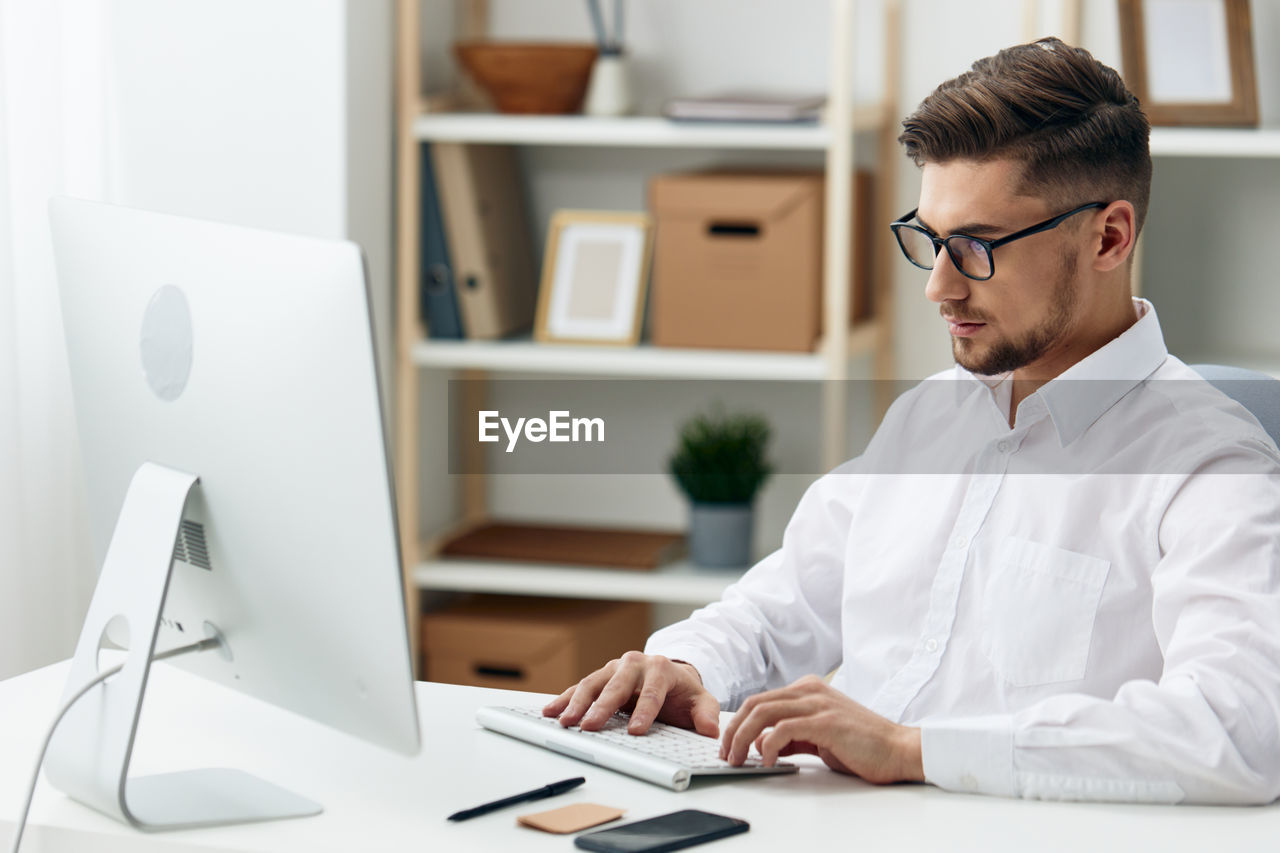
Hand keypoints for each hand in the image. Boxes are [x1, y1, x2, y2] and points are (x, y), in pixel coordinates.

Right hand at [542, 651, 720, 736]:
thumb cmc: (682, 691)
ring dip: (578, 703)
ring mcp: (614, 669)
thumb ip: (707, 714)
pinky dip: (565, 698)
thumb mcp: (701, 700)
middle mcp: (634, 664)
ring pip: (593, 683)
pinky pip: (580, 687)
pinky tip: (551, 711)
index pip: (652, 692)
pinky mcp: (601, 677)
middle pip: (616, 685)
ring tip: (565, 721)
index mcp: (660, 668)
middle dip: (602, 706)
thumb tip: (711, 730)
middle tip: (590, 726)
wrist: (670, 674)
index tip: (637, 731)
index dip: (645, 712)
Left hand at [719, 675, 923, 784]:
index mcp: (807, 689)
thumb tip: (762, 743)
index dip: (737, 723)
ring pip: (763, 713)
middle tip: (726, 753)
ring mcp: (818, 703)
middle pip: (755, 703)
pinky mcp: (826, 722)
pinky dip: (768, 745)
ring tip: (738, 759)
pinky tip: (768, 760)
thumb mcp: (818, 737)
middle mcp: (810, 690)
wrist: (898, 749)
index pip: (760, 700)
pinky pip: (783, 729)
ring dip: (743, 738)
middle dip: (733, 730)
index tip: (728, 744)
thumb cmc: (861, 745)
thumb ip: (792, 736)